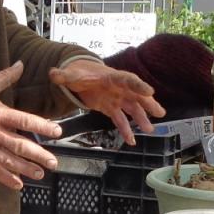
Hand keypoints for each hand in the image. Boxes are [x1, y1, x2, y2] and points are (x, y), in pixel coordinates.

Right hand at [0, 62, 62, 191]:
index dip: (42, 126)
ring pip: (9, 161)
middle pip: (19, 146)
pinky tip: (18, 185)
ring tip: (40, 174)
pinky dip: (6, 178)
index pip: (24, 120)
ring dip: (26, 169)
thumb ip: (6, 76)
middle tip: (53, 162)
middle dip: (38, 155)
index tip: (57, 132)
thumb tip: (21, 64)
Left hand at [49, 57, 164, 144]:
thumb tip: (53, 74)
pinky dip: (126, 130)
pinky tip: (132, 141)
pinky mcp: (111, 108)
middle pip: (137, 95)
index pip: (128, 79)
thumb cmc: (79, 72)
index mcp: (112, 77)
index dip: (138, 85)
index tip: (149, 91)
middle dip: (148, 104)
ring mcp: (117, 98)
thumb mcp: (70, 73)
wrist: (79, 76)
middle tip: (160, 112)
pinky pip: (121, 120)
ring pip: (133, 109)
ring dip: (141, 119)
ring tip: (150, 130)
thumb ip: (63, 75)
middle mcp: (118, 88)